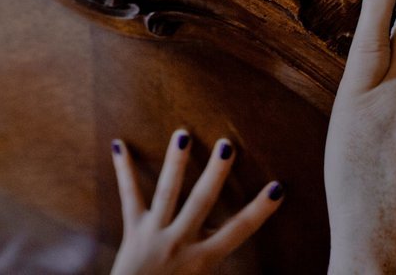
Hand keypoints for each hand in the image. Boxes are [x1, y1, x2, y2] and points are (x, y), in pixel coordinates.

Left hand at [109, 129, 283, 274]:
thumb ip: (221, 267)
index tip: (277, 188)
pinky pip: (129, 196)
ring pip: (168, 192)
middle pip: (202, 201)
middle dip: (216, 173)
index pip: (238, 230)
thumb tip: (243, 253)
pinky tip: (119, 144)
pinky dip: (123, 170)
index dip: (259, 210)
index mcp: (202, 259)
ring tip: (183, 134)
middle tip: (226, 145)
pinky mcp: (134, 229)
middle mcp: (181, 241)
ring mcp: (155, 232)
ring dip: (176, 162)